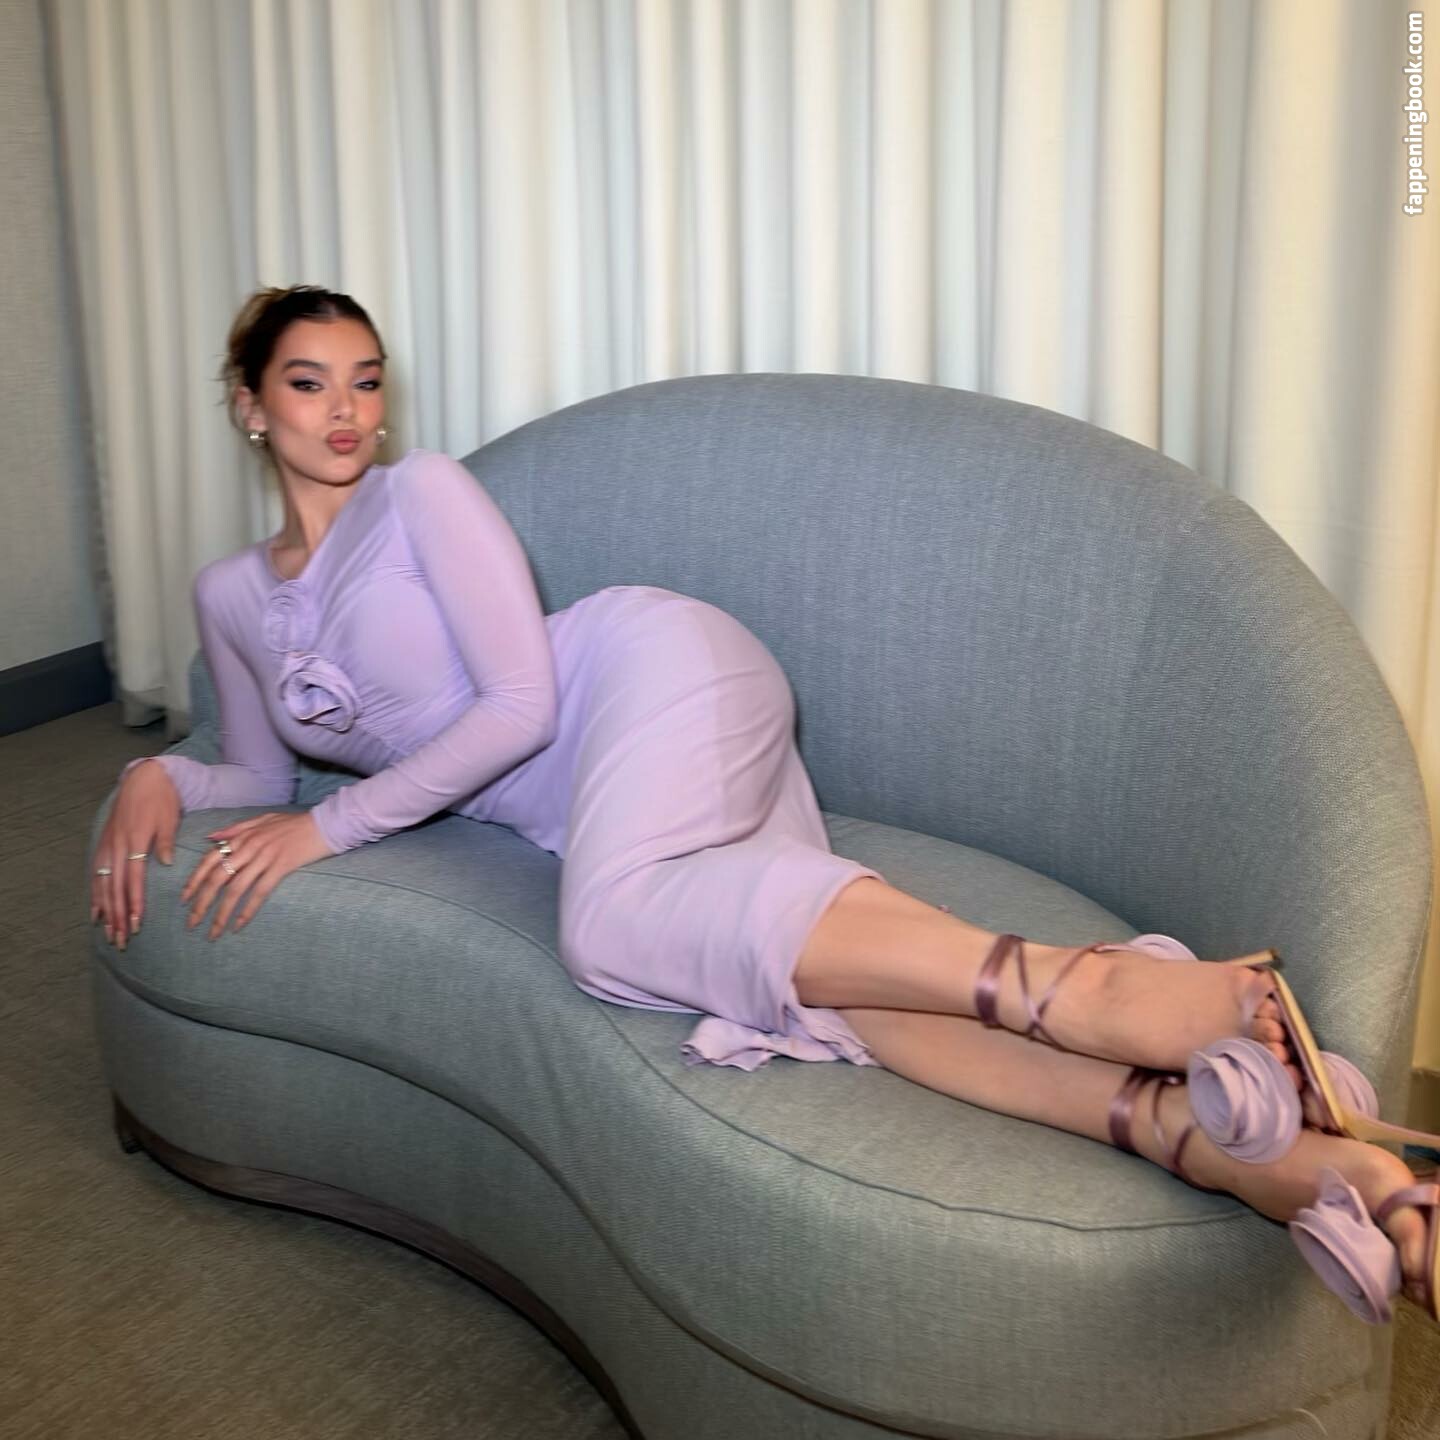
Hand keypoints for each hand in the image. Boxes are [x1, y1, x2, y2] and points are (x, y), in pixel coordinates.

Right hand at [93, 759, 179, 950]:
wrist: (143, 777)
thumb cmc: (161, 798)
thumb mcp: (169, 818)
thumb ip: (166, 842)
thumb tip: (166, 864)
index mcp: (135, 841)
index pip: (133, 879)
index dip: (134, 903)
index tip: (137, 924)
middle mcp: (116, 846)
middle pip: (115, 888)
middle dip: (118, 916)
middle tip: (121, 940)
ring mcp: (107, 846)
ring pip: (103, 885)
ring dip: (106, 911)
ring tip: (109, 933)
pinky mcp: (104, 844)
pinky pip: (97, 874)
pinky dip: (96, 895)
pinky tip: (96, 912)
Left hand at [180, 811, 333, 940]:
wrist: (325, 823)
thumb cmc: (294, 823)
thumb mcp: (262, 819)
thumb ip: (235, 829)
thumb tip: (211, 837)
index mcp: (242, 836)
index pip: (209, 860)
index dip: (194, 881)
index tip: (184, 900)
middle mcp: (249, 847)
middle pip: (217, 878)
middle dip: (202, 903)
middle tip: (192, 923)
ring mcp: (265, 857)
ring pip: (235, 889)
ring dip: (221, 913)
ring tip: (213, 931)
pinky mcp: (281, 867)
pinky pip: (259, 892)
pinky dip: (247, 910)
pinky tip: (239, 925)